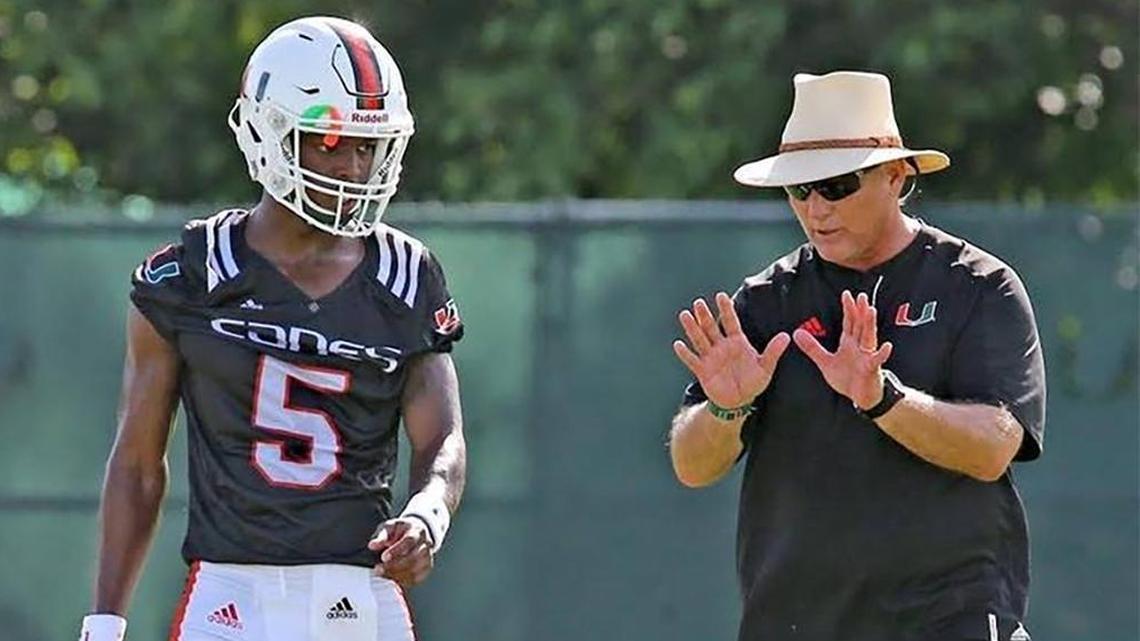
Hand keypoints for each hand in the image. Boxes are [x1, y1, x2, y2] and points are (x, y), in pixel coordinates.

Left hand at [368, 517, 433, 587]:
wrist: (418, 531)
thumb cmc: (402, 530)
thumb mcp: (390, 527)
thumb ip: (382, 536)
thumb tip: (372, 545)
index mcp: (416, 531)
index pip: (409, 541)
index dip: (396, 550)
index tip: (383, 557)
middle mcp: (425, 544)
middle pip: (413, 557)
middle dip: (394, 566)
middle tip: (378, 570)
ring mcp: (428, 557)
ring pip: (415, 570)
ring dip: (397, 576)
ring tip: (383, 576)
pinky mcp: (427, 568)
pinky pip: (416, 578)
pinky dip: (403, 582)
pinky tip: (392, 581)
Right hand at [673, 292, 790, 408]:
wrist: (738, 401)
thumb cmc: (752, 382)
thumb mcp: (765, 367)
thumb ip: (773, 351)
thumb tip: (786, 335)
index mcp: (737, 342)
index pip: (730, 322)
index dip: (726, 309)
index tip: (720, 296)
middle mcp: (721, 346)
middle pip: (711, 328)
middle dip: (704, 315)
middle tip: (699, 302)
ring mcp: (710, 357)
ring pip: (699, 340)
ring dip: (692, 328)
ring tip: (685, 315)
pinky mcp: (702, 370)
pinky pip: (692, 360)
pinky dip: (685, 353)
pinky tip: (678, 344)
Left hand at [793, 290, 892, 408]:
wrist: (861, 397)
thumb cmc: (847, 378)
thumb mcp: (826, 362)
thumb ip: (812, 348)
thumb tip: (796, 333)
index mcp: (849, 343)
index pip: (849, 322)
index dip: (848, 308)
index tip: (846, 294)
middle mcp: (860, 347)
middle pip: (860, 325)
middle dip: (861, 311)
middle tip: (861, 296)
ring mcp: (867, 357)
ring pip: (869, 338)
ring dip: (870, 324)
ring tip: (871, 310)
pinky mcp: (872, 369)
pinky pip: (877, 361)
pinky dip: (881, 354)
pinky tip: (886, 346)